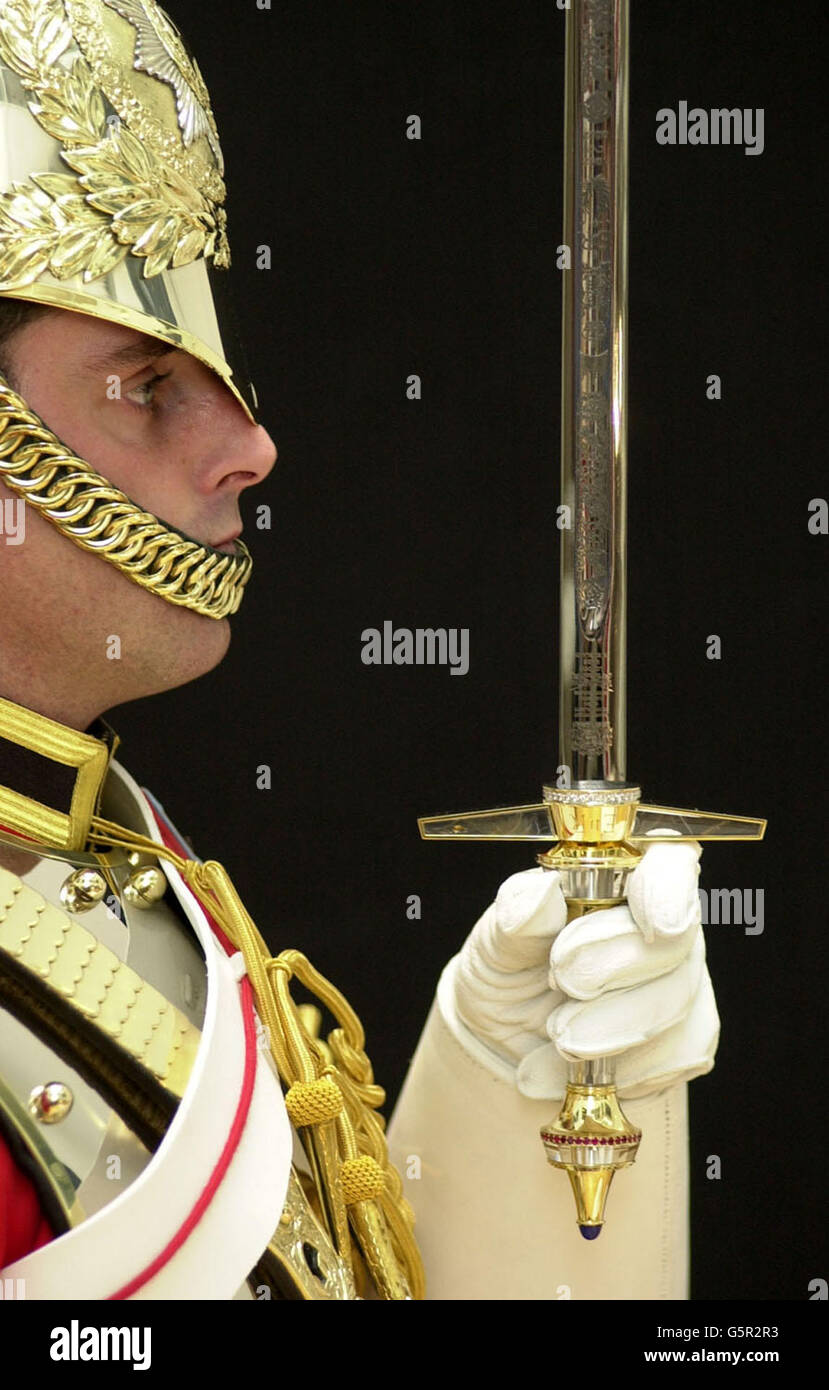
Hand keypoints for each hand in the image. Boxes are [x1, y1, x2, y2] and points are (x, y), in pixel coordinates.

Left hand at [451, 841, 718, 1100]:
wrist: (504, 1046)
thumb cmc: (507, 974)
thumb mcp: (494, 943)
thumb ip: (517, 916)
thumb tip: (544, 892)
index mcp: (620, 877)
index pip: (669, 862)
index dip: (669, 887)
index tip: (650, 921)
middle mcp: (662, 922)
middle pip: (677, 939)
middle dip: (615, 967)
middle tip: (558, 981)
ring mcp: (681, 980)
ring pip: (677, 1001)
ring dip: (611, 1028)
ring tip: (555, 1036)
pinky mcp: (685, 1038)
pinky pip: (677, 1055)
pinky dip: (622, 1069)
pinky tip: (571, 1069)